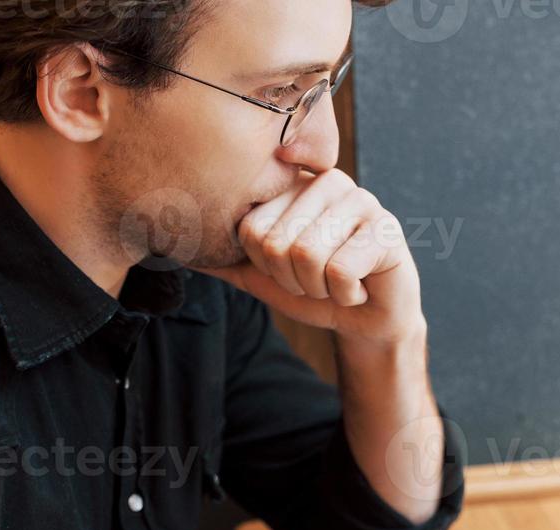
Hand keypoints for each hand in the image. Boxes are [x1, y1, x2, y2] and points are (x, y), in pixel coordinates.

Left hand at [192, 169, 423, 345]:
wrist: (366, 318)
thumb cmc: (315, 289)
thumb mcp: (260, 275)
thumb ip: (223, 258)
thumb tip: (173, 247)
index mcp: (292, 185)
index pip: (250, 230)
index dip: (267, 266)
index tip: (292, 267)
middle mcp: (325, 182)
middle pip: (276, 244)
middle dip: (294, 281)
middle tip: (318, 277)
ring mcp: (359, 200)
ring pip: (307, 256)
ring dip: (320, 288)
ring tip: (337, 280)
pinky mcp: (385, 227)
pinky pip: (340, 271)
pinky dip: (346, 294)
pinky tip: (359, 286)